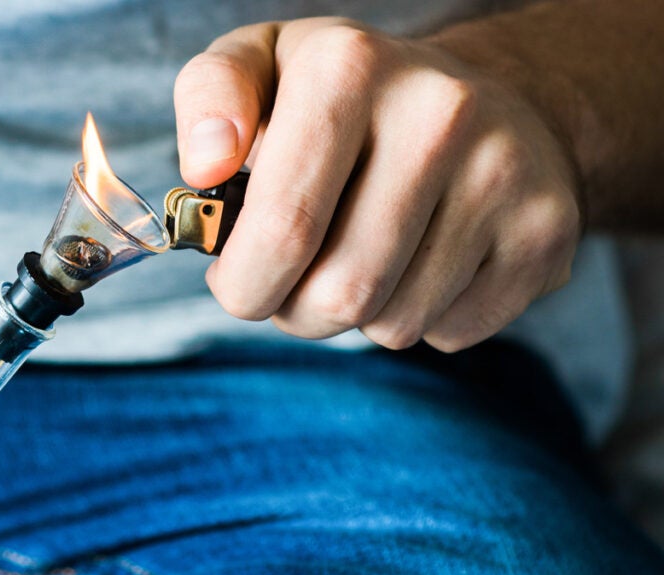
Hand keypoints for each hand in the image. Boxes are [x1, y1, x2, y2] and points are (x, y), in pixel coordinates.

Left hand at [174, 18, 580, 351]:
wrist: (483, 100)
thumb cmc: (347, 101)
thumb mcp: (264, 68)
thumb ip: (210, 98)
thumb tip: (204, 166)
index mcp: (349, 68)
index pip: (283, 229)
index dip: (244, 282)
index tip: (234, 277)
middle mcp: (440, 113)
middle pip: (339, 293)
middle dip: (292, 311)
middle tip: (287, 283)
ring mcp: (504, 175)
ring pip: (392, 324)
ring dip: (353, 317)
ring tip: (356, 259)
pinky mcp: (545, 233)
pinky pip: (446, 332)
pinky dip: (416, 319)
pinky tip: (420, 262)